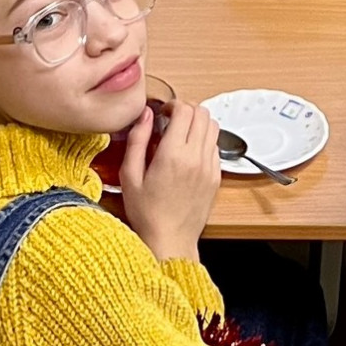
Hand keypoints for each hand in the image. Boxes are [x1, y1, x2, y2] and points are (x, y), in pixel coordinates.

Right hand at [122, 97, 219, 262]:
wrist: (170, 240)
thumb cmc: (147, 214)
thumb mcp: (130, 176)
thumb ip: (137, 141)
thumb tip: (145, 115)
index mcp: (173, 155)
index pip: (185, 111)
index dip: (174, 105)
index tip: (163, 113)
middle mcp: (196, 158)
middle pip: (203, 114)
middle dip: (187, 110)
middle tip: (172, 120)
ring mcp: (209, 167)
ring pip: (214, 127)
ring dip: (198, 123)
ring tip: (181, 134)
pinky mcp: (216, 177)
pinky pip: (216, 146)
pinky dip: (205, 140)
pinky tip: (189, 152)